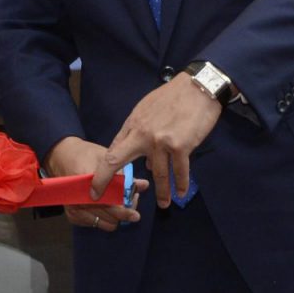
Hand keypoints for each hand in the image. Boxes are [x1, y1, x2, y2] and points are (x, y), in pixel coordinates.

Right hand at [47, 137, 144, 232]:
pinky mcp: (72, 215)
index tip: (136, 214)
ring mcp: (74, 209)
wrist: (61, 157)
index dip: (124, 211)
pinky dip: (105, 218)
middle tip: (131, 200)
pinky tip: (107, 205)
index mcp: (87, 183)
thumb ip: (125, 175)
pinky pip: (96, 224)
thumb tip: (144, 185)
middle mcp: (78, 199)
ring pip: (105, 224)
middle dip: (124, 212)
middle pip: (109, 217)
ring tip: (121, 202)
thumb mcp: (106, 158)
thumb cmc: (85, 155)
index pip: (109, 205)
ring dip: (116, 217)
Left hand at [96, 75, 220, 207]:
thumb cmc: (173, 97)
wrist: (197, 87)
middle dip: (107, 182)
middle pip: (118, 161)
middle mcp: (142, 134)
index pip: (112, 152)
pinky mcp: (180, 145)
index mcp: (133, 125)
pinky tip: (181, 192)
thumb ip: (141, 134)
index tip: (96, 187)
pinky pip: (179, 170)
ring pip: (158, 173)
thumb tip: (146, 162)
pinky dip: (181, 183)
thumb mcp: (147, 110)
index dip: (102, 172)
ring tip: (163, 204)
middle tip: (109, 202)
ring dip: (162, 192)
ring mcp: (160, 141)